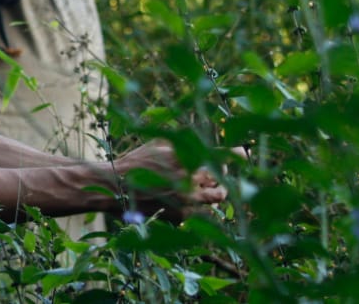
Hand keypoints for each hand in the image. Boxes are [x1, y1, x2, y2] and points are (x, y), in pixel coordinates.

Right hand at [110, 139, 227, 223]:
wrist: (116, 188)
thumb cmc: (135, 163)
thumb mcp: (157, 144)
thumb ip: (179, 144)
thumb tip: (198, 142)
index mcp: (185, 157)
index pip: (220, 155)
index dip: (236, 155)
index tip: (243, 154)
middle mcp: (189, 179)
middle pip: (222, 182)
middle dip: (224, 180)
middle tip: (221, 178)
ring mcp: (187, 199)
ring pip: (214, 199)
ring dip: (214, 194)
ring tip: (208, 190)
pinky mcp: (181, 215)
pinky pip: (198, 211)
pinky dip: (195, 206)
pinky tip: (183, 200)